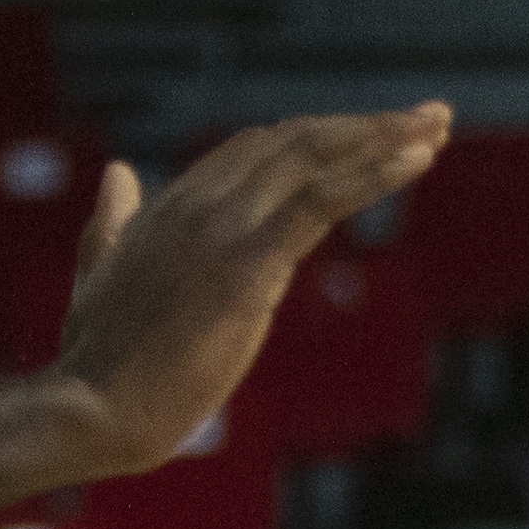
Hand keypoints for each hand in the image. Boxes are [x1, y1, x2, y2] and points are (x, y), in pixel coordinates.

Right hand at [50, 107, 451, 470]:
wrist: (89, 410)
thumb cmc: (95, 359)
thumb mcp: (98, 272)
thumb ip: (111, 222)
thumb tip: (119, 175)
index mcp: (171, 205)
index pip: (258, 148)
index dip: (320, 137)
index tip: (372, 137)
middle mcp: (200, 203)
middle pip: (297, 139)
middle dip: (367, 125)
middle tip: (430, 118)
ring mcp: (223, 228)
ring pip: (316, 157)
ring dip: (384, 137)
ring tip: (438, 125)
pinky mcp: (247, 263)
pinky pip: (323, 200)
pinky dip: (376, 173)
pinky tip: (419, 158)